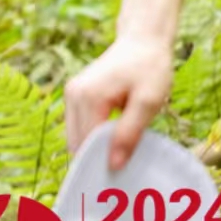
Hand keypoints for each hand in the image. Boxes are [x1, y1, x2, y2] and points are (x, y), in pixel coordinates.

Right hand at [66, 34, 174, 169]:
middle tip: (124, 170)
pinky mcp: (74, 94)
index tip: (122, 180)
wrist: (142, 41)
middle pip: (77, 142)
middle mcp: (72, 95)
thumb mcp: (148, 102)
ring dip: (95, 148)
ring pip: (76, 137)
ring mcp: (70, 93)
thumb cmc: (150, 69)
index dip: (103, 163)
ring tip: (121, 153)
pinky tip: (113, 139)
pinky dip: (93, 137)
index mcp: (88, 97)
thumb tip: (114, 165)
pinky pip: (79, 126)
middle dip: (97, 158)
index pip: (88, 144)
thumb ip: (129, 133)